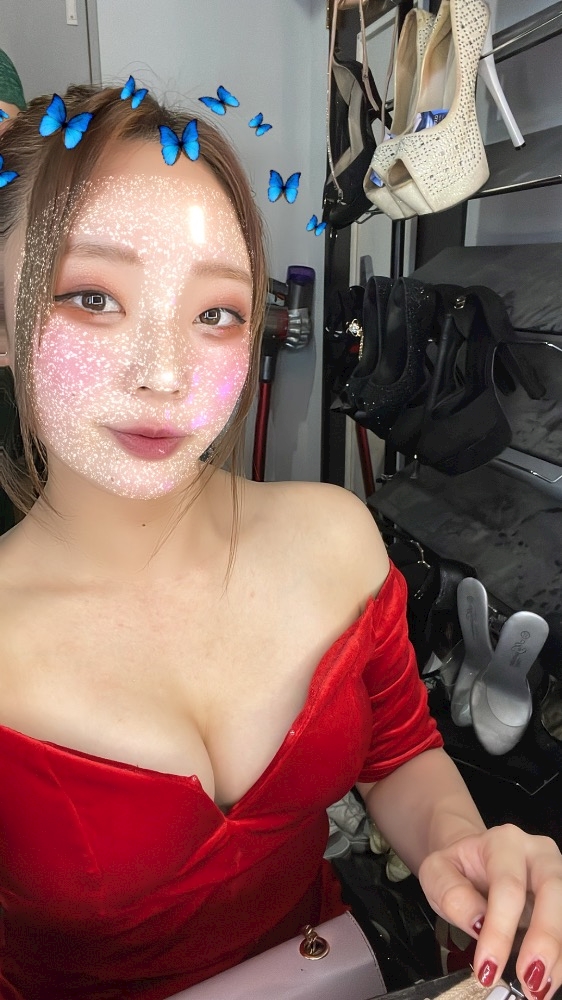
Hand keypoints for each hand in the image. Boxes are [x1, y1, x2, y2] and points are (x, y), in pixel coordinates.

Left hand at [418, 824, 561, 999]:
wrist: (474, 862)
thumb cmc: (459, 869)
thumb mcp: (437, 873)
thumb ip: (452, 894)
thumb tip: (478, 922)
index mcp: (503, 843)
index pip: (508, 887)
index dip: (500, 930)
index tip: (487, 967)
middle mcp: (538, 853)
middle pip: (552, 891)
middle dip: (544, 939)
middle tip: (529, 979)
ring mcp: (556, 873)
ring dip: (558, 953)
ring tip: (538, 987)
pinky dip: (560, 955)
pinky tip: (548, 976)